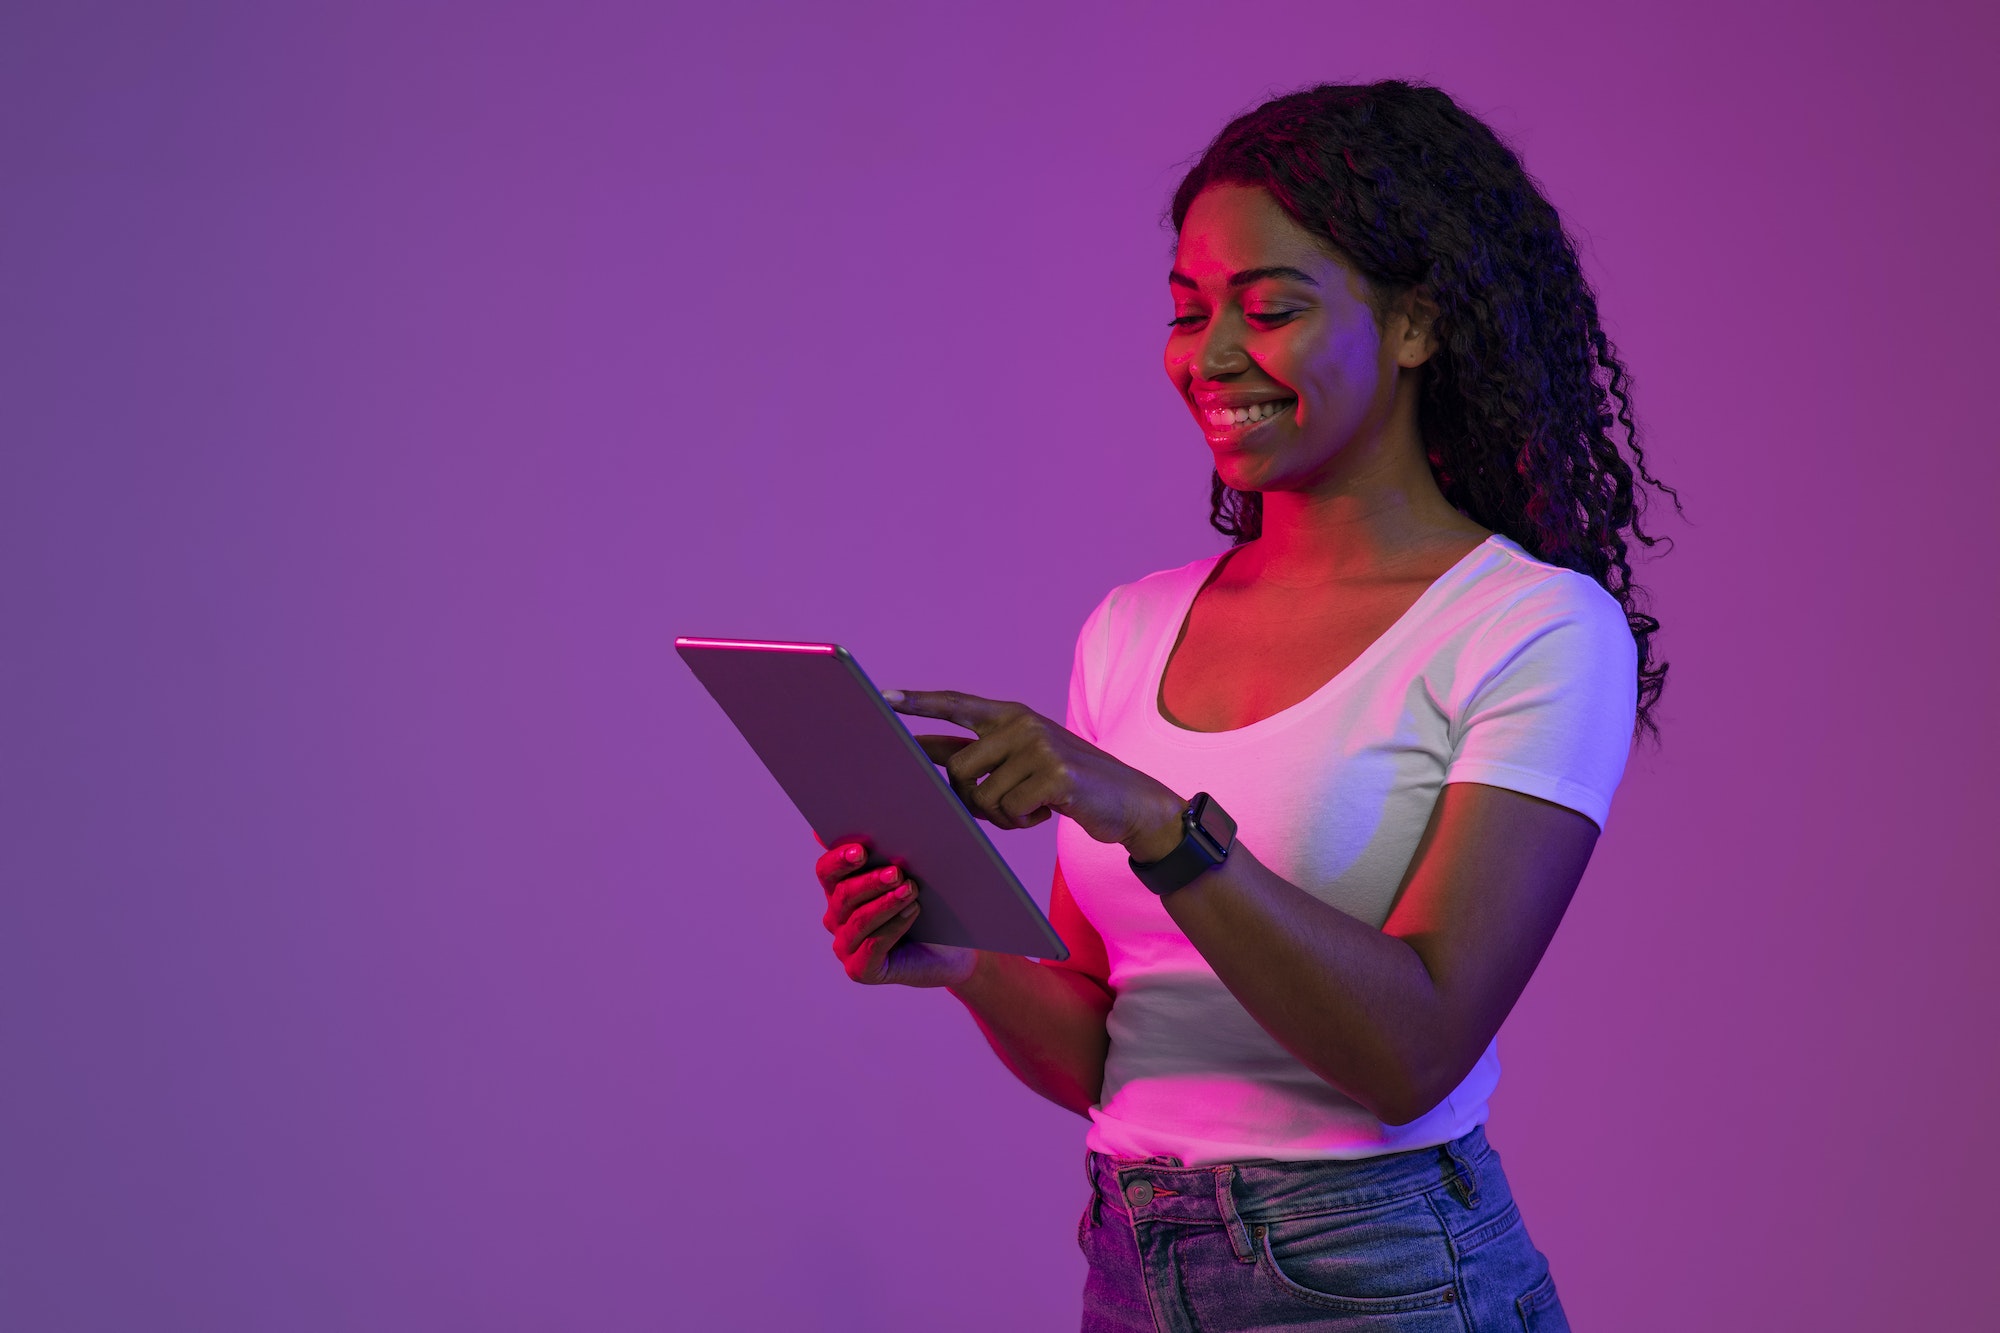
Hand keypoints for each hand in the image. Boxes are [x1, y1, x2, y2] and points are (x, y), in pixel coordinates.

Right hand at [815, 841, 976, 987]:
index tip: (861, 850)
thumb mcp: (912, 875)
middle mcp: (836, 917)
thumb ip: (893, 851)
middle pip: (843, 894)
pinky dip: (893, 927)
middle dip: (870, 881)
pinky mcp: (860, 970)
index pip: (827, 870)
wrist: (952, 949)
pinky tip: (911, 911)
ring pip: (859, 920)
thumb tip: (887, 813)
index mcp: (839, 888)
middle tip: (897, 870)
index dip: (839, 859)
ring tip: (911, 889)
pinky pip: (872, 947)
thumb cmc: (930, 906)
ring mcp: (846, 946)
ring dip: (885, 903)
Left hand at [886, 690, 1186, 861]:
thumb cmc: (1067, 785)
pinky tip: (1047, 812)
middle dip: (971, 800)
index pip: (957, 705)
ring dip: (1002, 815)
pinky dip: (1023, 822)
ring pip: (983, 796)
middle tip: (1004, 806)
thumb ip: (980, 757)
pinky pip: (1010, 810)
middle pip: (958, 769)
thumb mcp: (1024, 761)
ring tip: (1032, 807)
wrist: (1129, 802)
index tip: (884, 699)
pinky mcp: (1054, 774)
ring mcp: (1039, 746)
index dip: (919, 703)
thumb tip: (924, 758)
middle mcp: (1022, 724)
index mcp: (1012, 716)